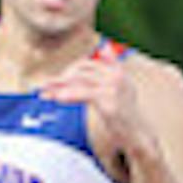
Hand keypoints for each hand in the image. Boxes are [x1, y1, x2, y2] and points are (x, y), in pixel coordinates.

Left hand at [41, 46, 153, 171]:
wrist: (139, 136)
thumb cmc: (125, 114)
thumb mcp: (119, 87)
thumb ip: (111, 67)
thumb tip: (105, 45)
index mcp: (118, 71)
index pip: (87, 65)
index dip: (68, 72)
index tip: (53, 82)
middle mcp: (117, 76)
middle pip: (82, 71)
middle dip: (61, 79)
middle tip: (44, 87)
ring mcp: (114, 87)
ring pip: (81, 81)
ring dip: (59, 87)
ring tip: (44, 94)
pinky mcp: (110, 101)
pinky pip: (85, 93)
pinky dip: (70, 95)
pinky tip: (58, 98)